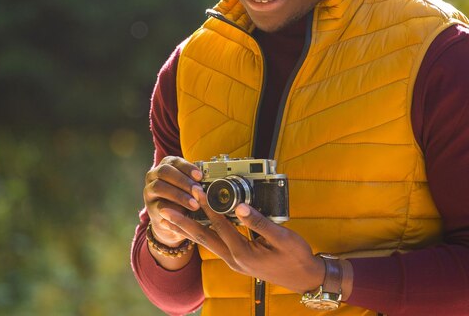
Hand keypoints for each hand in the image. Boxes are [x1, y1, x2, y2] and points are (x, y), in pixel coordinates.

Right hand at [143, 156, 201, 266]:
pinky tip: (184, 213)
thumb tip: (216, 180)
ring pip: (160, 187)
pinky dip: (173, 209)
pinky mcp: (150, 207)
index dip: (188, 167)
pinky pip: (159, 205)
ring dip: (179, 195)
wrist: (170, 220)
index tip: (200, 176)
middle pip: (165, 171)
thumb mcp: (191, 188)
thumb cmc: (184, 199)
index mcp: (166, 165)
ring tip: (194, 204)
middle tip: (198, 191)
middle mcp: (154, 175)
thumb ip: (198, 182)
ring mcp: (150, 190)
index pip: (175, 161)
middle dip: (183, 181)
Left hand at [164, 186, 325, 293]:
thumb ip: (259, 222)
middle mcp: (234, 258)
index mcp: (243, 252)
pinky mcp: (238, 260)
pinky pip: (214, 245)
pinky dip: (201, 235)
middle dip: (182, 222)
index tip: (196, 190)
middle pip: (202, 237)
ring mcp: (234, 261)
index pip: (220, 225)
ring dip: (188, 229)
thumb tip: (239, 206)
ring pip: (206, 243)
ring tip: (170, 219)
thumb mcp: (282, 237)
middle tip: (164, 210)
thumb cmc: (296, 257)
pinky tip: (195, 228)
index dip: (207, 206)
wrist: (304, 278)